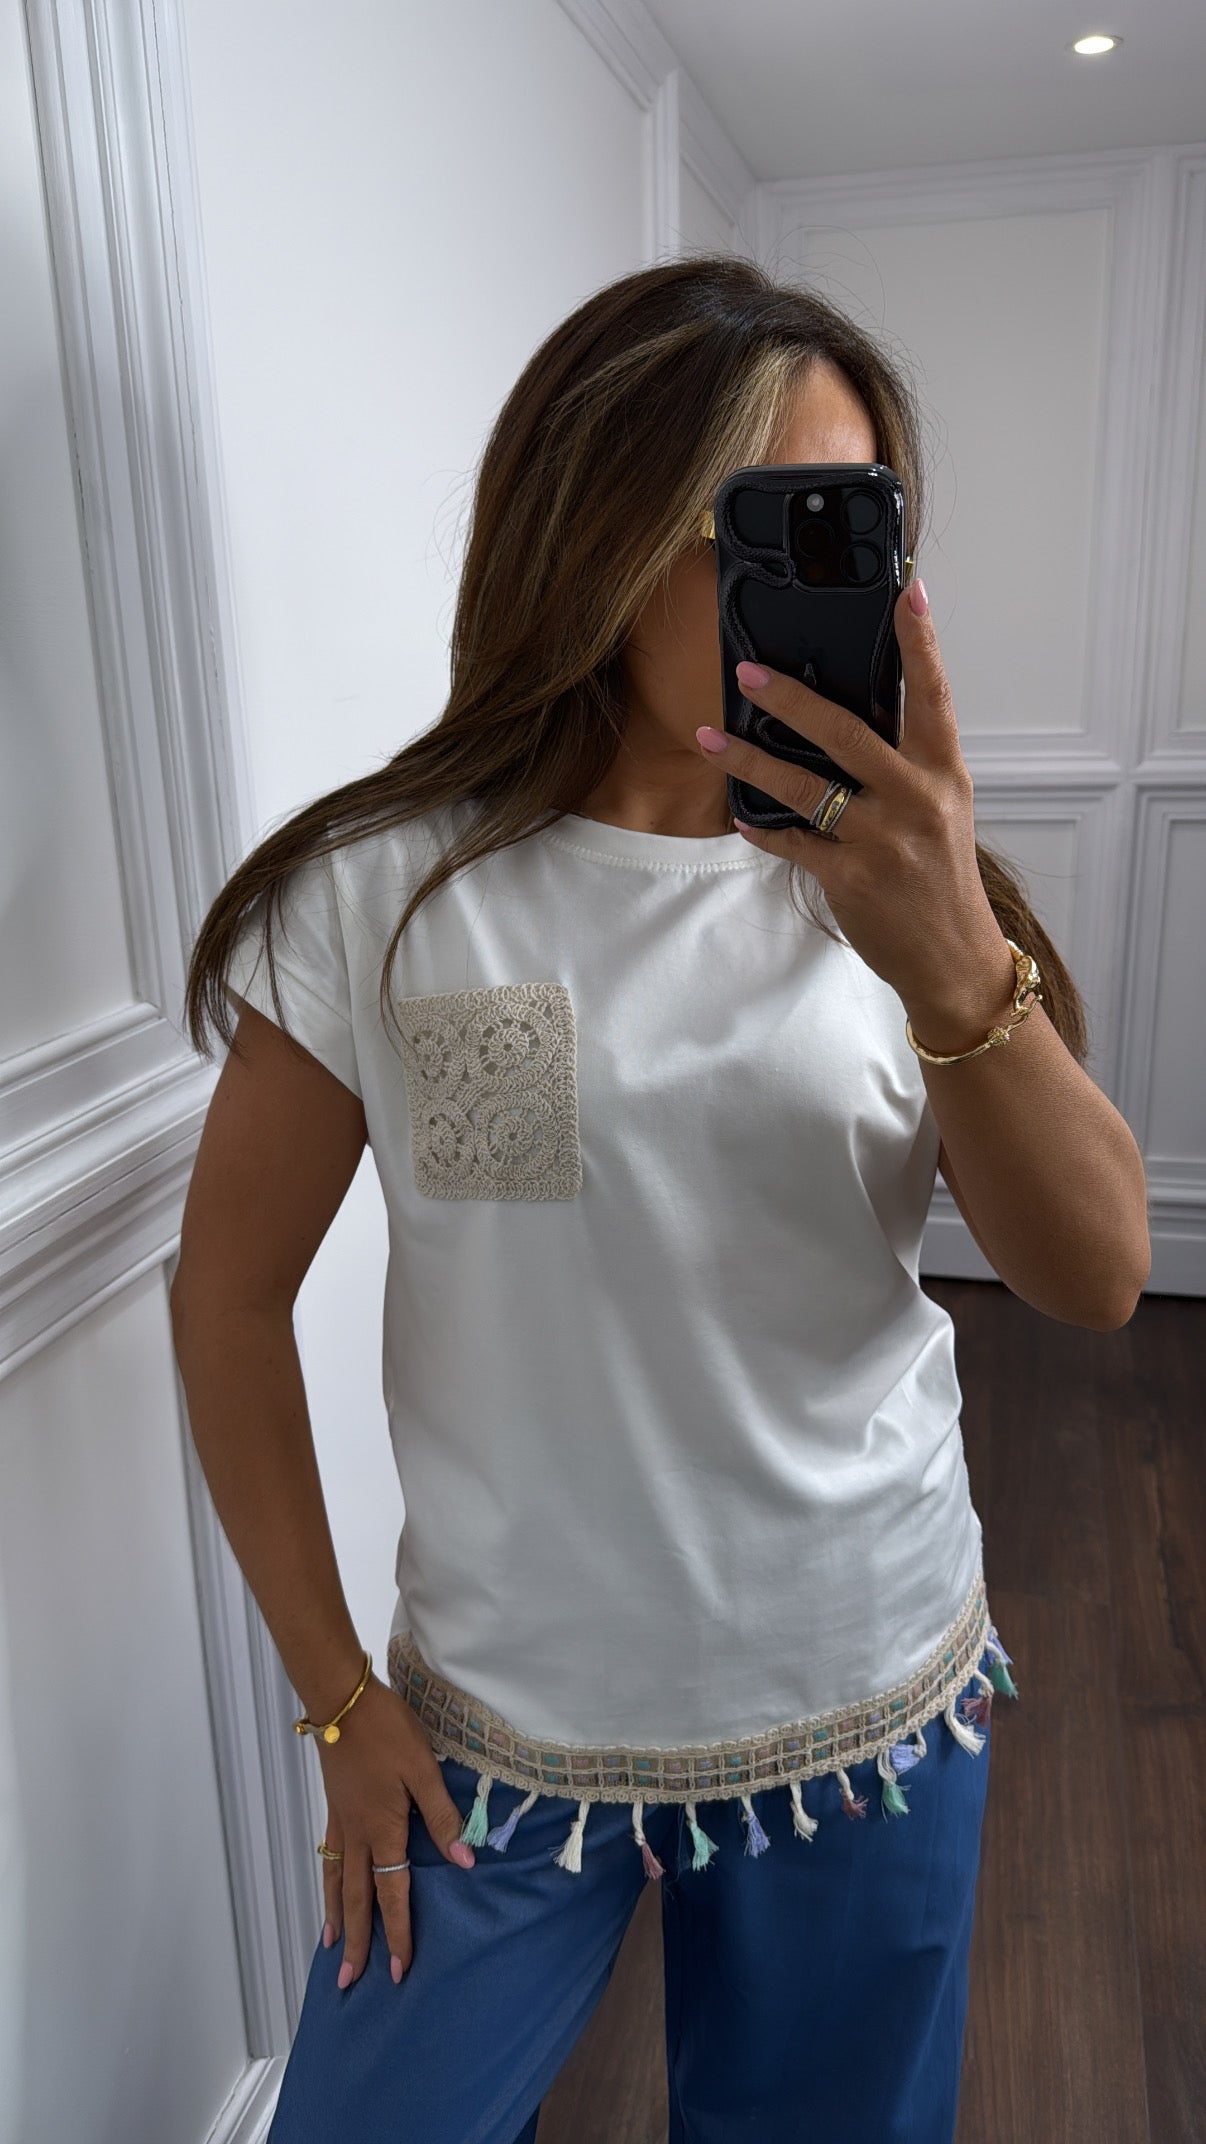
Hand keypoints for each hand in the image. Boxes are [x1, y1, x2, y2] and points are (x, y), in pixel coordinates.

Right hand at [316, 1677, 473, 1987]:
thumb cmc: (387, 1731)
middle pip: (357, 1899)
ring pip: (337, 1882)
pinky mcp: (334, 1808)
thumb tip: (464, 1860)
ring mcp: (341, 1823)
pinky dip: (328, 1883)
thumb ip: (442, 1815)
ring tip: (330, 1948)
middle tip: (349, 1982)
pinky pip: (329, 1859)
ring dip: (336, 1918)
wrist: (342, 1702)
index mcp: (384, 1830)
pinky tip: (330, 1889)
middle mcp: (358, 1835)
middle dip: (357, 1942)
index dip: (398, 1932)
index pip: (392, 1893)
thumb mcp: (423, 1769)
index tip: (401, 1969)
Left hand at [696, 577, 1007, 1018]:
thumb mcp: (940, 810)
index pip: (933, 694)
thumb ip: (904, 765)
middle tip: (747, 673)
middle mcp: (916, 799)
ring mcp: (882, 840)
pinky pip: (792, 842)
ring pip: (804, 786)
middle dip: (790, 698)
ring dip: (750, 760)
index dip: (920, 641)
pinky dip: (763, 827)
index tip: (906, 590)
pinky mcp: (851, 877)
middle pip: (846, 731)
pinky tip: (743, 816)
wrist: (953, 958)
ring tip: (711, 738)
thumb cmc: (940, 879)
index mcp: (943, 773)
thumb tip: (845, 720)